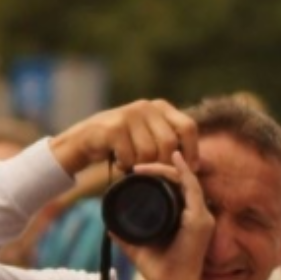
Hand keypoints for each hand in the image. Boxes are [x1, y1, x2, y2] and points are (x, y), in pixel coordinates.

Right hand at [48, 99, 197, 175]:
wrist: (80, 142)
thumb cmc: (119, 144)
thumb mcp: (147, 136)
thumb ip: (169, 142)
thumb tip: (199, 165)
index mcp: (160, 107)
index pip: (188, 127)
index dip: (192, 150)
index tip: (189, 169)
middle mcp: (146, 106)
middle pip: (170, 143)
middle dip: (163, 164)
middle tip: (152, 172)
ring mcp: (129, 114)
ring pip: (149, 152)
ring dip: (141, 166)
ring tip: (131, 164)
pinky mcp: (114, 127)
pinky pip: (130, 156)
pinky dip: (125, 166)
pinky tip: (118, 162)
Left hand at [119, 152, 212, 279]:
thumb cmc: (161, 270)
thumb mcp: (139, 247)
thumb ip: (126, 236)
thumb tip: (110, 225)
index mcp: (186, 218)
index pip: (178, 189)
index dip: (161, 176)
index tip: (138, 172)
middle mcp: (197, 215)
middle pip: (182, 182)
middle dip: (160, 169)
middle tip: (137, 168)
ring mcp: (201, 216)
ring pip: (187, 181)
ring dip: (167, 169)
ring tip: (145, 167)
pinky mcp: (200, 220)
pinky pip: (194, 189)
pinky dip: (185, 173)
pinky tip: (175, 159)